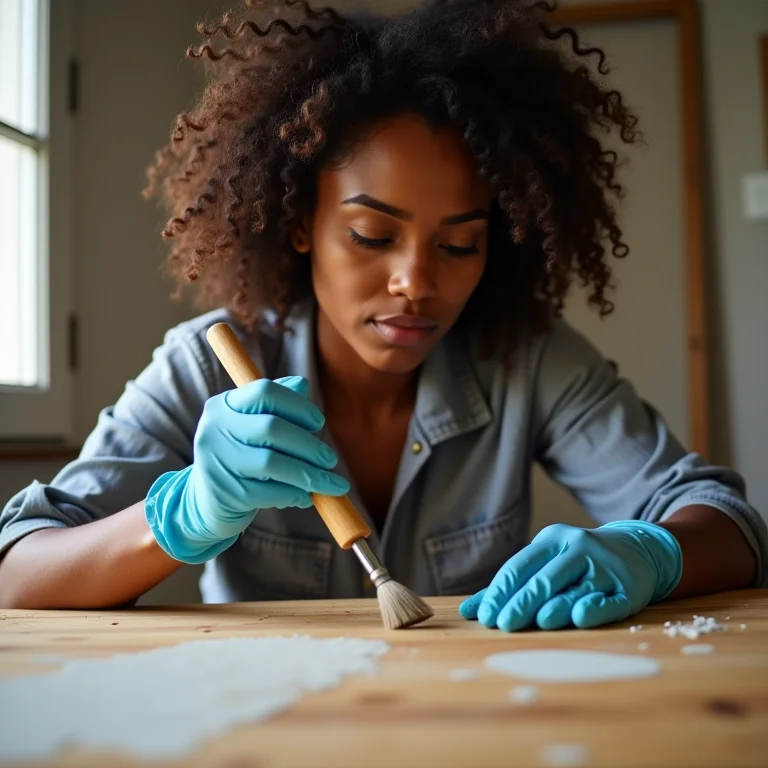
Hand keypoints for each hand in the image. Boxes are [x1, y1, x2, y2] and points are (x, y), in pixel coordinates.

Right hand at [145, 376, 348, 562]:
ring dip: (309, 474)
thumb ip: (276, 404)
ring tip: (330, 483)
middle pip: (272, 428)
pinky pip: (270, 492)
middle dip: (309, 445)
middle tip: (330, 460)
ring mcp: (219, 462)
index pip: (264, 391)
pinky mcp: (227, 493)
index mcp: (224, 405)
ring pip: (272, 463)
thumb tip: (303, 385)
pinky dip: (294, 494)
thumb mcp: (252, 426)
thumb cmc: (241, 456)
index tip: (318, 422)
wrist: (205, 502)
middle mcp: (216, 429)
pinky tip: (307, 497)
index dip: (297, 405)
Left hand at [458, 521, 681, 630]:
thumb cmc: (576, 562)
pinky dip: (595, 608)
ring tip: (537, 621)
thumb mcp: (546, 562)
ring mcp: (605, 567)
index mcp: (553, 539)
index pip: (520, 565)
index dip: (501, 591)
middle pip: (545, 578)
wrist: (636, 550)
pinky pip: (609, 600)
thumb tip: (468, 611)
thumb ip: (509, 586)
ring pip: (575, 588)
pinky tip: (580, 617)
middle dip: (522, 601)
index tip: (485, 616)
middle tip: (503, 624)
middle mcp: (578, 548)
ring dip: (556, 606)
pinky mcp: (628, 588)